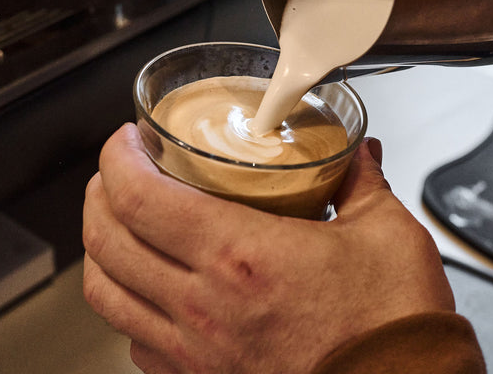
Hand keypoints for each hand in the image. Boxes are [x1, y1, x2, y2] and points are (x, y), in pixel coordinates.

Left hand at [83, 124, 455, 373]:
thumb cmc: (393, 327)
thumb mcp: (385, 232)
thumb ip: (360, 181)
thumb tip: (357, 153)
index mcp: (240, 256)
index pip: (138, 197)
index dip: (117, 159)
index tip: (127, 140)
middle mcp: (204, 306)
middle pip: (106, 241)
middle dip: (100, 194)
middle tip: (119, 171)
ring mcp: (195, 352)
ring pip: (106, 295)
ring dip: (102, 249)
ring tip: (120, 223)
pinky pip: (135, 340)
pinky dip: (129, 305)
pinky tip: (152, 289)